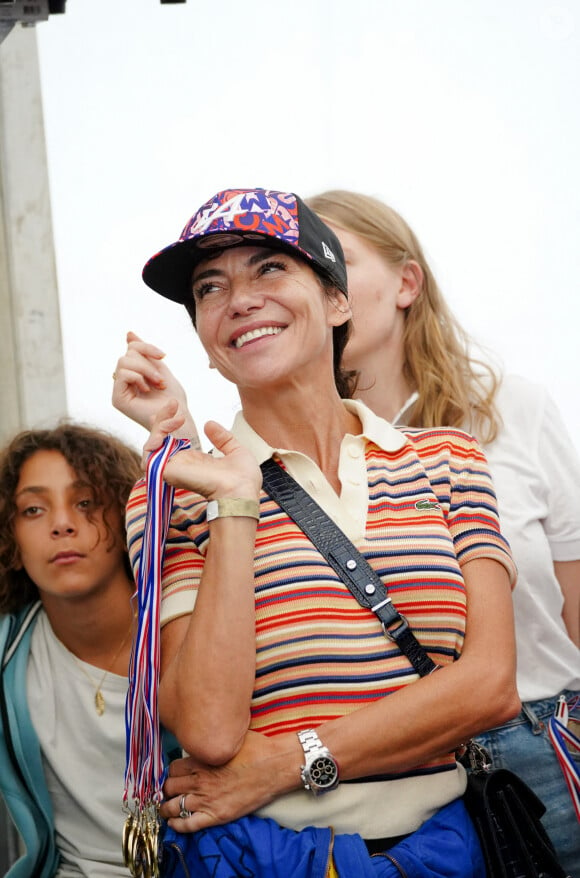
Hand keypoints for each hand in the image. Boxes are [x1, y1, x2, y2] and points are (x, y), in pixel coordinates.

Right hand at [112, 331, 200, 446]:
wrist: (179, 419)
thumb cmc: (173, 398)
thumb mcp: (160, 369)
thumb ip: (144, 353)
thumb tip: (128, 333)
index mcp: (133, 373)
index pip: (131, 348)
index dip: (147, 347)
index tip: (163, 356)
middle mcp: (123, 382)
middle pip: (127, 354)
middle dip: (147, 362)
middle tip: (161, 379)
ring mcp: (119, 391)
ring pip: (123, 362)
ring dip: (145, 370)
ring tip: (157, 384)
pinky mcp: (118, 400)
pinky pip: (122, 374)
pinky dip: (138, 377)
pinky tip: (147, 389)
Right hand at [144, 400, 261, 500]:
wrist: (242, 491)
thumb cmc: (243, 479)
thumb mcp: (235, 451)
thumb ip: (222, 438)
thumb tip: (208, 424)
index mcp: (194, 461)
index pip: (172, 442)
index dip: (169, 424)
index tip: (177, 407)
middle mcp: (181, 464)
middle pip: (158, 441)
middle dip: (161, 420)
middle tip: (173, 404)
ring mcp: (173, 468)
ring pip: (151, 445)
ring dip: (158, 425)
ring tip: (174, 414)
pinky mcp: (167, 471)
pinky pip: (150, 453)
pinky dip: (155, 435)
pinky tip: (169, 425)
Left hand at [160, 731, 295, 830]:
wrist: (275, 766)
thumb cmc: (256, 748)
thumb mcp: (230, 737)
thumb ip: (213, 741)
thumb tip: (207, 736)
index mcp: (201, 760)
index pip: (173, 768)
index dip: (172, 772)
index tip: (175, 775)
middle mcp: (199, 780)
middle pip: (170, 787)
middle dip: (167, 789)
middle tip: (170, 791)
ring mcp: (207, 799)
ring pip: (173, 806)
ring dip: (167, 807)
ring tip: (166, 808)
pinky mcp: (217, 815)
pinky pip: (188, 824)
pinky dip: (177, 824)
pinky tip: (174, 823)